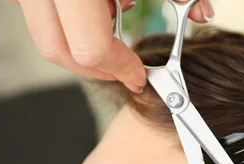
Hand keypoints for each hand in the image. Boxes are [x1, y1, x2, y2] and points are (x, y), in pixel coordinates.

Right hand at [13, 0, 214, 92]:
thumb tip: (202, 13)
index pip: (91, 48)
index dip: (120, 68)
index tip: (139, 76)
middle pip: (57, 49)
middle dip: (96, 65)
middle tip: (124, 68)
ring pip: (45, 29)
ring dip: (82, 35)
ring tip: (115, 12)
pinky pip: (41, 6)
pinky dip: (70, 12)